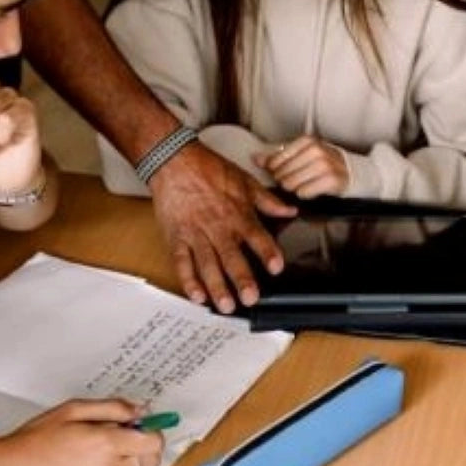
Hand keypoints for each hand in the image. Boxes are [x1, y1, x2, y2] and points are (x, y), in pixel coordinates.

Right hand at [0, 399, 164, 465]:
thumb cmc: (35, 440)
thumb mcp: (72, 410)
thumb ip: (111, 408)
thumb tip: (138, 410)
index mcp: (105, 444)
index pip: (152, 442)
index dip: (152, 429)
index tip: (141, 422)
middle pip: (152, 461)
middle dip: (146, 446)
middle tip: (127, 434)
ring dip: (137, 462)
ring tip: (112, 449)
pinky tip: (99, 464)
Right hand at [148, 140, 294, 313]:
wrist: (174, 160)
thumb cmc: (208, 169)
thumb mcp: (245, 181)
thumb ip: (268, 201)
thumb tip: (291, 211)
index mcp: (237, 214)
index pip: (256, 236)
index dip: (267, 252)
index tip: (276, 267)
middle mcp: (218, 227)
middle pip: (231, 256)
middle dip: (241, 279)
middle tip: (250, 298)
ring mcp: (196, 234)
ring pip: (207, 264)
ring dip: (216, 286)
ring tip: (225, 305)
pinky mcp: (177, 238)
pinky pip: (182, 262)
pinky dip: (187, 280)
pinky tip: (196, 295)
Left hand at [256, 135, 348, 198]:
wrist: (352, 172)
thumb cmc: (324, 163)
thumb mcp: (302, 154)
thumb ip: (277, 156)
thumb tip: (255, 159)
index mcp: (307, 141)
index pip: (276, 161)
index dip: (276, 171)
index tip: (284, 173)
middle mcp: (316, 150)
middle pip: (282, 175)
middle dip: (286, 181)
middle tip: (298, 180)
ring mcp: (324, 165)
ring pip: (291, 185)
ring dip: (296, 189)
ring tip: (306, 184)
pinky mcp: (330, 180)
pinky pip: (303, 193)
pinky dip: (306, 194)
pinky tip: (314, 189)